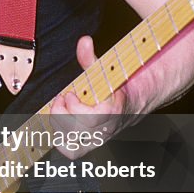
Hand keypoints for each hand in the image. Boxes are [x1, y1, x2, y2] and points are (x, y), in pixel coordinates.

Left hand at [49, 35, 127, 159]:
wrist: (135, 102)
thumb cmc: (118, 85)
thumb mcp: (106, 70)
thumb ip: (91, 59)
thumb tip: (84, 41)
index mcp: (113, 112)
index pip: (92, 118)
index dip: (76, 107)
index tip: (70, 93)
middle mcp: (105, 130)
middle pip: (77, 134)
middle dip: (61, 115)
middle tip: (61, 99)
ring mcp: (97, 139)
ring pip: (72, 147)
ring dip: (58, 127)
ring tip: (58, 110)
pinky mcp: (89, 143)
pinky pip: (70, 151)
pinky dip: (59, 139)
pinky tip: (58, 122)